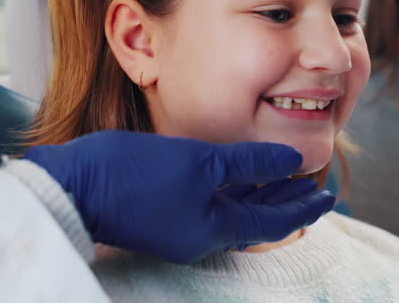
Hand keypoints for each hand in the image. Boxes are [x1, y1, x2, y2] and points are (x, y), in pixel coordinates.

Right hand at [23, 130, 334, 263]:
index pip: (273, 223)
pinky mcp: (162, 212)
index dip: (303, 208)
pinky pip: (210, 204)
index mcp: (213, 230)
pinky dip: (232, 189)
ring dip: (260, 193)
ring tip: (284, 175)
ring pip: (234, 211)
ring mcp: (179, 226)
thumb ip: (249, 163)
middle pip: (256, 219)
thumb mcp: (200, 162)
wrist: (70, 186)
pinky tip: (237, 172)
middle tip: (313, 185)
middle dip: (286, 200)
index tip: (328, 196)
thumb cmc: (135, 174)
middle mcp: (200, 235)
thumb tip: (293, 162)